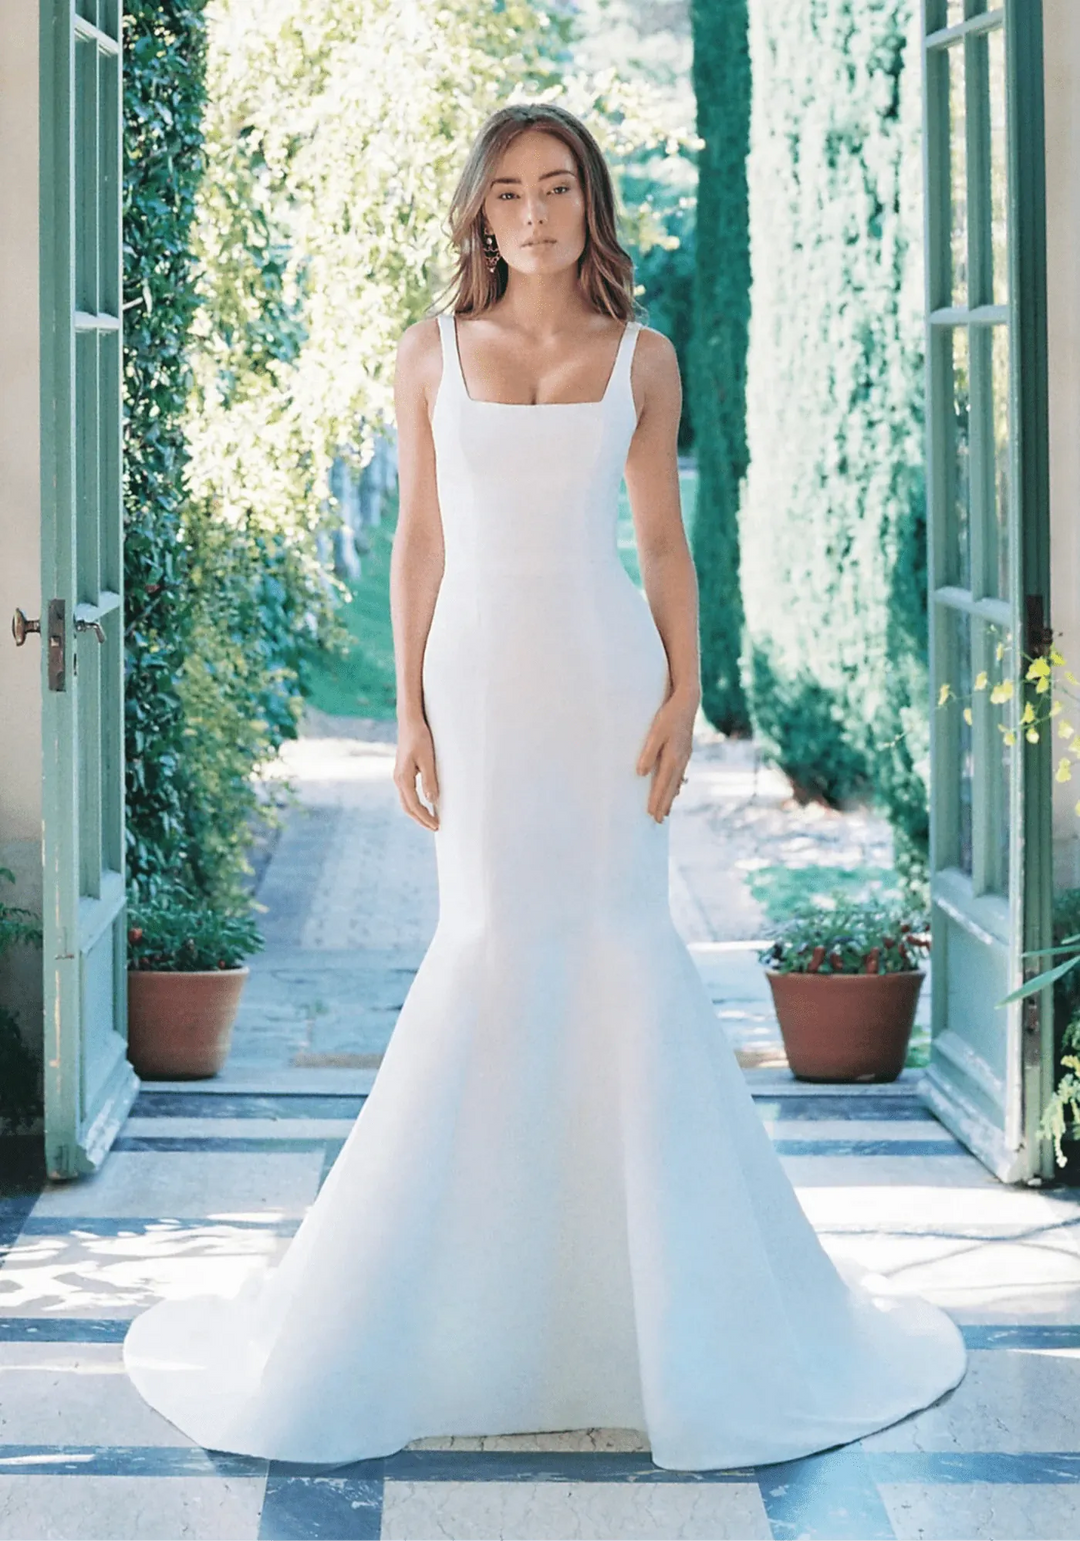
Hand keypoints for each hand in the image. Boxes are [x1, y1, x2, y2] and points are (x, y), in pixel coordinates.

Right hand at [394, 715, 439, 830]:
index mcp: (403, 778)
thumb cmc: (420, 737)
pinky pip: (407, 793)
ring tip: (431, 819)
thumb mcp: (428, 759)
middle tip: (435, 827)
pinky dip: (415, 803)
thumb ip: (429, 780)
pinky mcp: (403, 771)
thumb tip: (432, 800)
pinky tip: (425, 803)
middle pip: (407, 807)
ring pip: (406, 801)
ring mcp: (399, 775)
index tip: (437, 826)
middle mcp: (398, 779)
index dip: (425, 818)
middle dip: (420, 819)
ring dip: (417, 812)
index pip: (414, 805)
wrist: (409, 721)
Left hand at [636, 693, 694, 822]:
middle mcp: (680, 760)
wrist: (688, 701)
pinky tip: (677, 788)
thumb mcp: (656, 732)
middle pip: (671, 786)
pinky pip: (680, 773)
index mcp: (672, 757)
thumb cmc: (668, 715)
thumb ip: (648, 752)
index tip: (652, 815)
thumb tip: (641, 774)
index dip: (657, 800)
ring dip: (671, 796)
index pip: (662, 784)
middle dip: (664, 804)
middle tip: (658, 821)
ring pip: (676, 781)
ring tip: (665, 811)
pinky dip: (677, 784)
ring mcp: (684, 755)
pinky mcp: (685, 750)